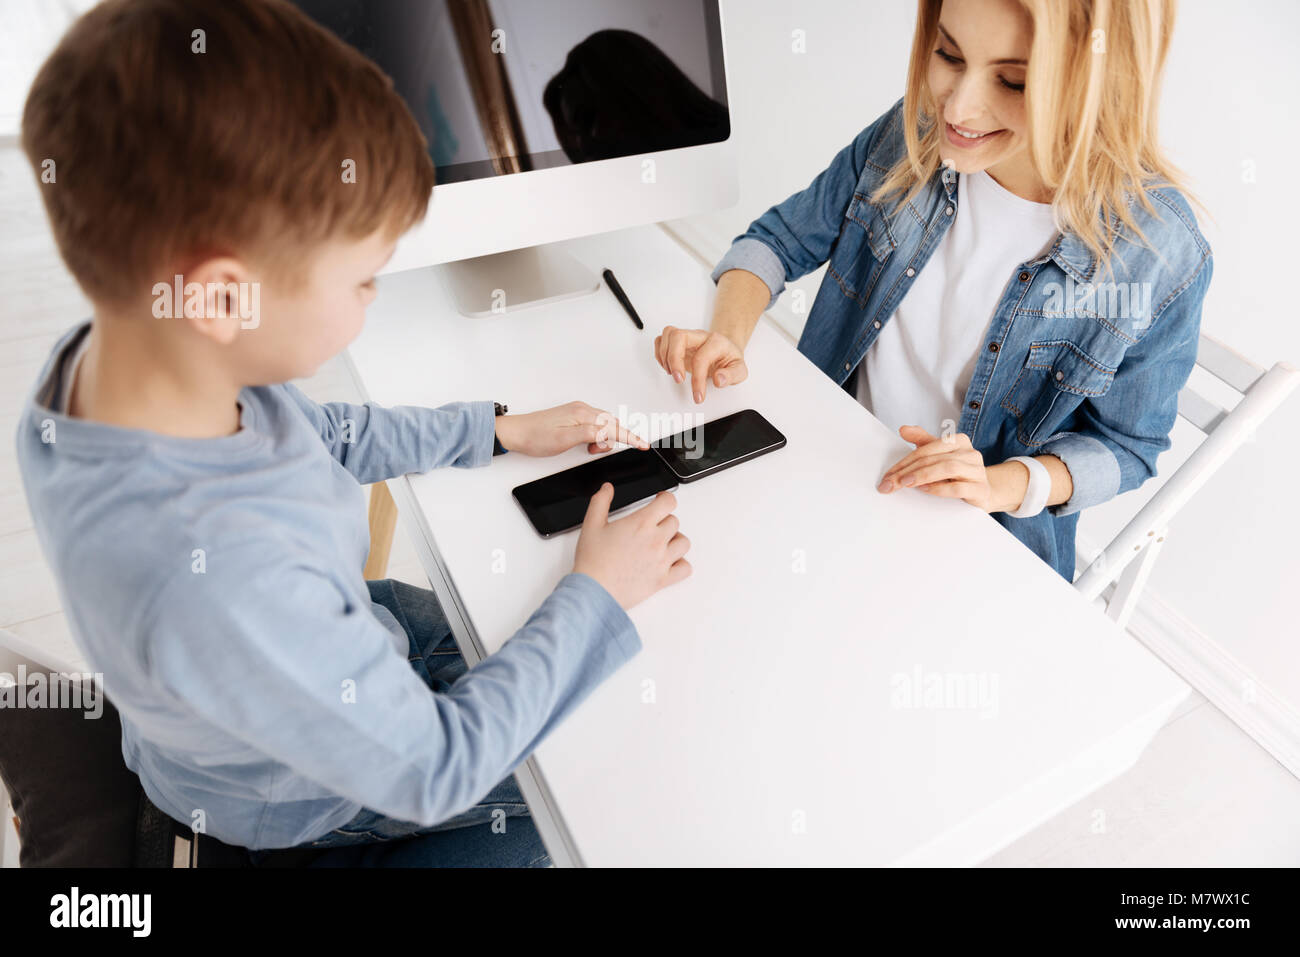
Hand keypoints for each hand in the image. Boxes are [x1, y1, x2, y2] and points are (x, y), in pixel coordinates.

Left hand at [494, 401, 648, 456]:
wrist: (516, 432)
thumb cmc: (536, 437)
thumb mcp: (564, 440)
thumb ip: (589, 435)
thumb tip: (608, 433)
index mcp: (583, 414)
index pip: (613, 427)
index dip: (630, 437)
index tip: (643, 445)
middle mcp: (582, 410)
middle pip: (611, 424)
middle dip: (613, 440)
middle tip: (597, 453)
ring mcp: (578, 412)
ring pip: (603, 426)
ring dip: (602, 439)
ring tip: (589, 450)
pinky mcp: (573, 417)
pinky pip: (594, 425)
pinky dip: (595, 436)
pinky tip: (586, 444)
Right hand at [572, 483, 691, 609]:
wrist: (594, 591)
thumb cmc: (593, 562)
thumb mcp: (591, 525)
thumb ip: (600, 502)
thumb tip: (607, 489)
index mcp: (641, 524)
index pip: (668, 502)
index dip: (665, 498)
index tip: (660, 500)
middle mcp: (655, 540)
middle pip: (674, 522)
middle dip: (664, 520)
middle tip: (652, 525)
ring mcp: (661, 560)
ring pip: (683, 543)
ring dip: (675, 540)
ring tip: (662, 542)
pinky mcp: (663, 579)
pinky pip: (685, 568)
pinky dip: (681, 564)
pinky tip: (669, 562)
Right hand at [653, 326, 747, 403]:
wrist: (726, 350)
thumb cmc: (729, 359)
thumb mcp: (739, 370)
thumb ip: (732, 376)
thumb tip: (719, 380)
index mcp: (716, 342)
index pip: (702, 358)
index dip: (698, 379)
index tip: (698, 395)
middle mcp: (700, 336)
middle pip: (679, 336)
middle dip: (674, 359)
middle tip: (678, 379)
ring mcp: (688, 337)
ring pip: (668, 334)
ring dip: (665, 355)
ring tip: (672, 373)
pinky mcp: (678, 342)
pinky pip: (661, 339)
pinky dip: (659, 354)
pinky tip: (667, 367)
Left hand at [876, 425, 995, 511]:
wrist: (983, 492)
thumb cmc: (957, 474)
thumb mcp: (938, 455)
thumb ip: (922, 441)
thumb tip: (903, 429)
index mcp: (959, 441)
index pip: (926, 448)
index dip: (905, 461)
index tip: (889, 475)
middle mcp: (970, 453)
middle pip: (934, 458)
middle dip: (908, 471)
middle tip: (891, 483)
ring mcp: (978, 471)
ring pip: (947, 468)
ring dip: (923, 476)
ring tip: (906, 483)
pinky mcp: (981, 489)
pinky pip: (958, 487)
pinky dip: (939, 488)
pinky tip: (925, 489)